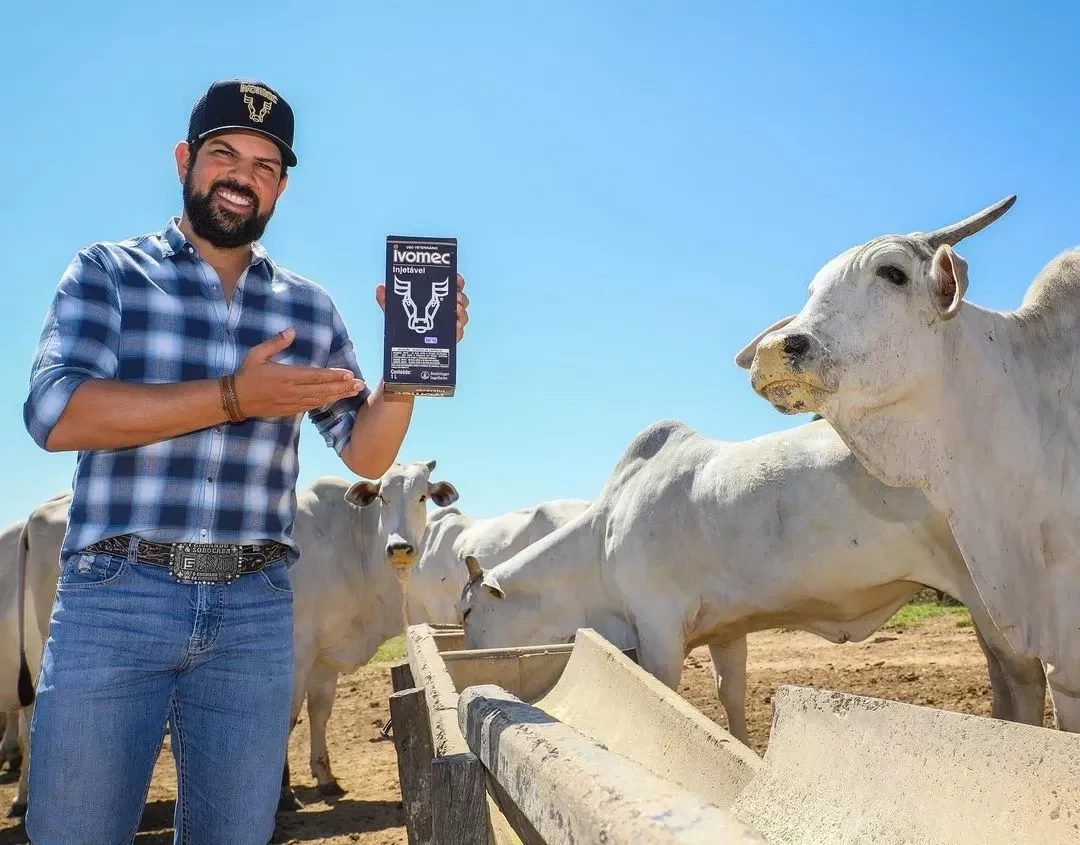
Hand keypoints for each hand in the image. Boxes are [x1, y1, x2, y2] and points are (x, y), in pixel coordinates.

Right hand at [233, 328, 364, 417]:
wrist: (235, 400)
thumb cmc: (246, 374)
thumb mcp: (257, 354)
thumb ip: (276, 342)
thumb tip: (292, 330)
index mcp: (286, 376)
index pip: (315, 376)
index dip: (333, 375)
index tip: (349, 373)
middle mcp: (292, 390)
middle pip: (323, 389)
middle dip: (343, 387)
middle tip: (360, 384)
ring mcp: (292, 402)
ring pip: (320, 400)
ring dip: (338, 396)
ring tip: (354, 392)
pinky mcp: (290, 411)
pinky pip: (312, 407)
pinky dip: (325, 403)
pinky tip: (335, 399)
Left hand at [376, 273, 469, 341]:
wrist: (407, 350)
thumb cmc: (403, 327)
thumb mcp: (394, 311)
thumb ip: (387, 300)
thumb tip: (381, 288)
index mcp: (434, 299)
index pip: (450, 286)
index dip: (456, 281)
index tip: (456, 280)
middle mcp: (445, 310)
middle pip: (461, 299)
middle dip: (460, 296)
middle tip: (455, 298)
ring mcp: (449, 324)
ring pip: (463, 314)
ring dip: (461, 311)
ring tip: (455, 311)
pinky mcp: (450, 338)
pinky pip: (459, 332)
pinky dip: (459, 329)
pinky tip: (455, 326)